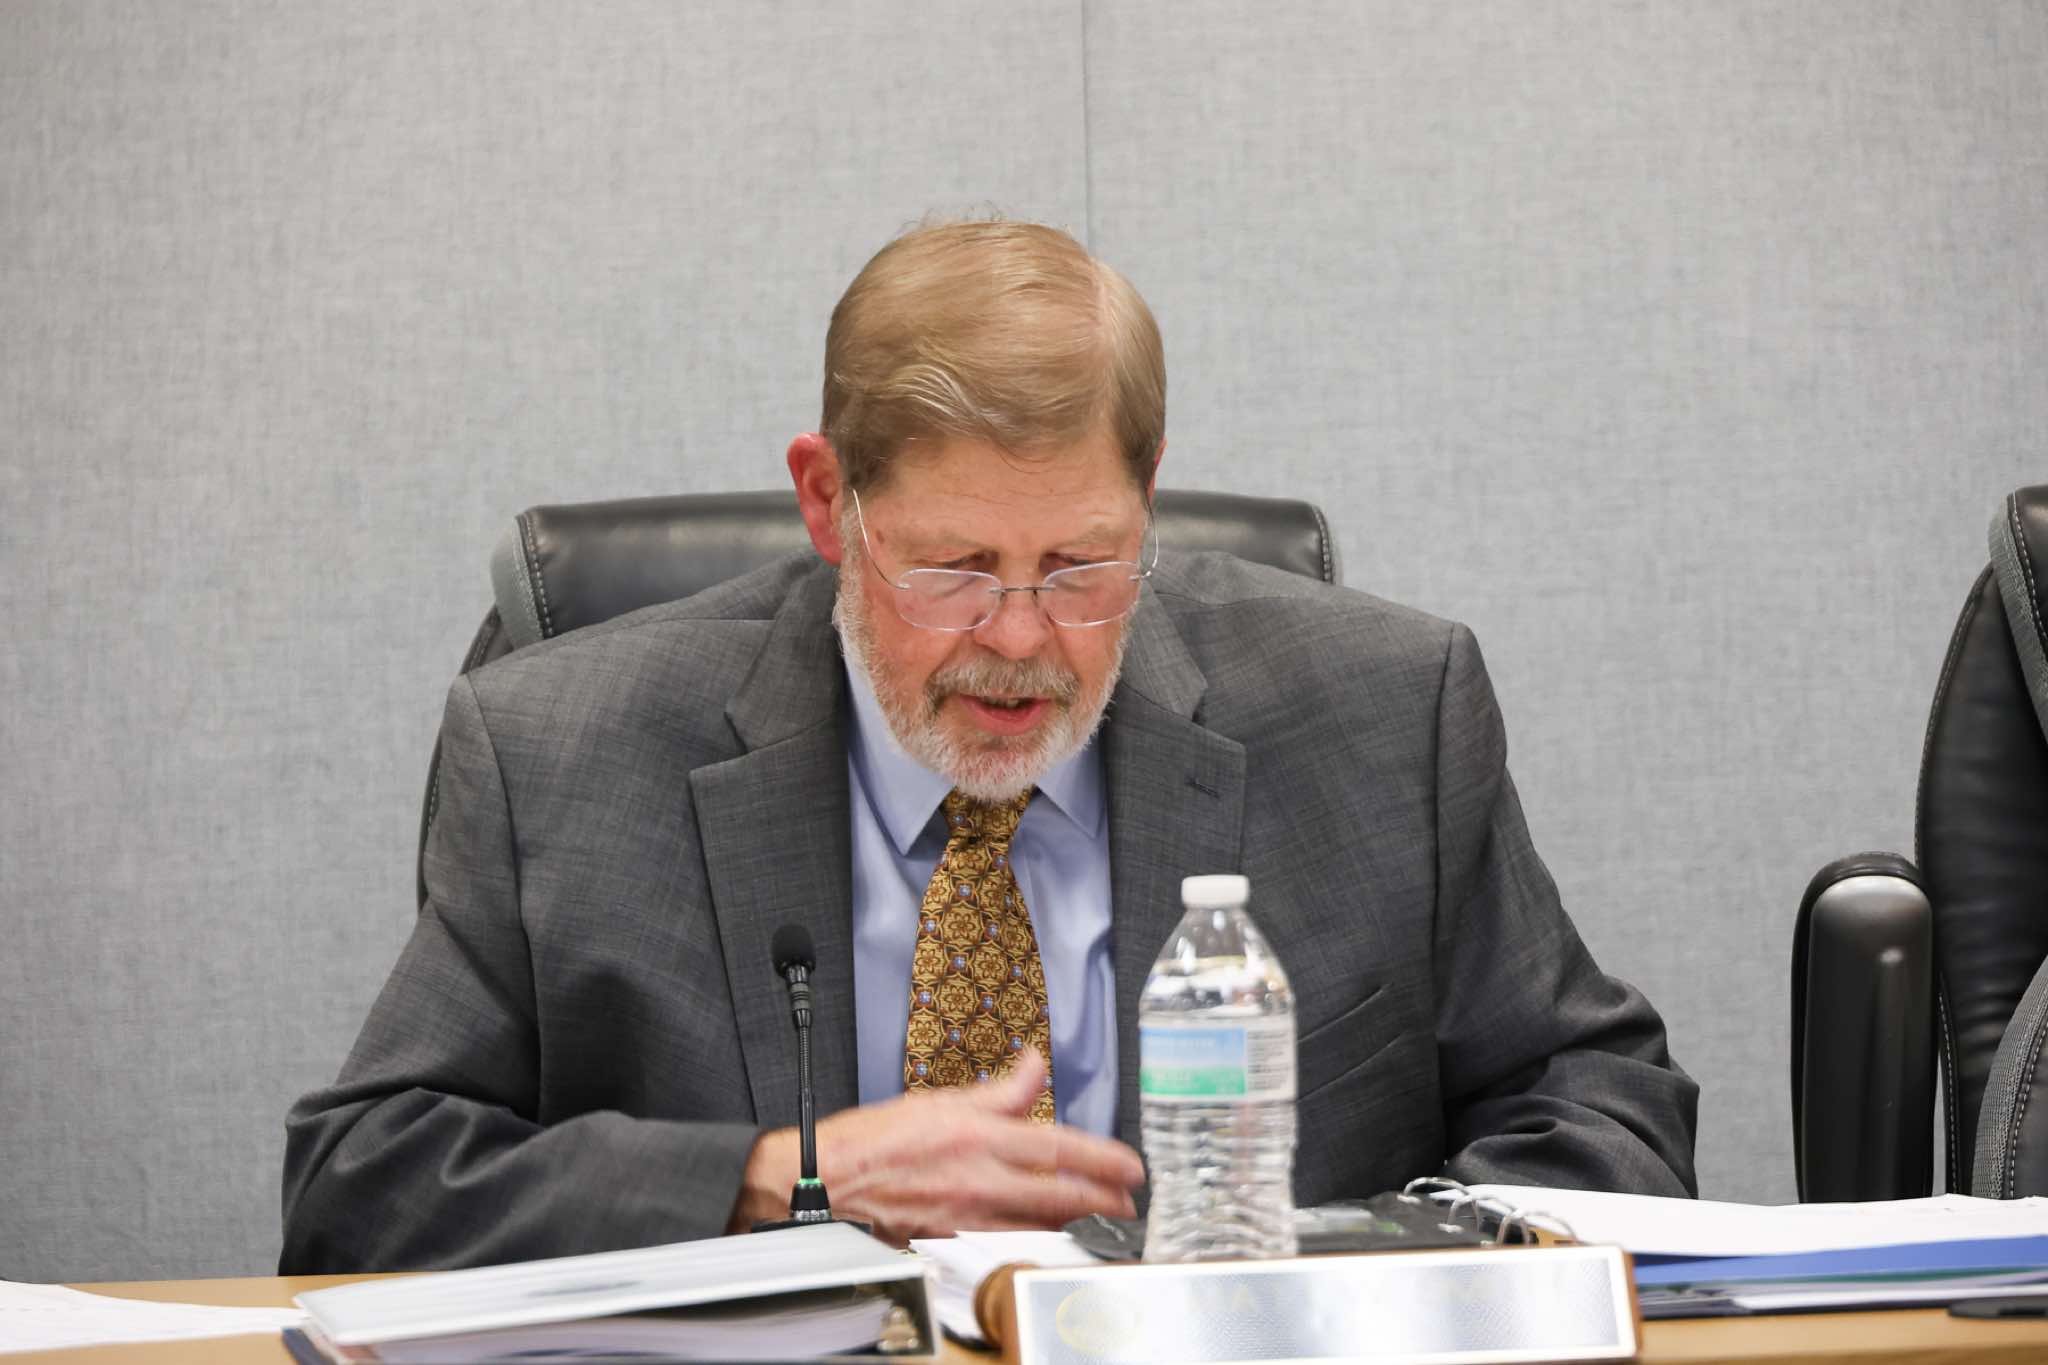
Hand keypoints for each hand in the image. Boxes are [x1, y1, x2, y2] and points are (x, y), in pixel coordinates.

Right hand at [726, 1048, 1144, 1242]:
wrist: (825, 1181)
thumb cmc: (872, 1140)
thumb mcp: (939, 1100)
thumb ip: (999, 1090)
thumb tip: (1035, 1065)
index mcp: (976, 1137)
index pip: (1056, 1148)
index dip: (1101, 1160)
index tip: (1131, 1167)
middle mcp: (976, 1179)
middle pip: (1058, 1195)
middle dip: (1102, 1200)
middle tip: (1129, 1200)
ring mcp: (966, 1216)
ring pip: (1037, 1223)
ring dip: (1074, 1219)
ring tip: (1098, 1212)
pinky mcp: (951, 1239)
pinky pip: (1006, 1238)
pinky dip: (1034, 1233)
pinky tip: (1047, 1229)